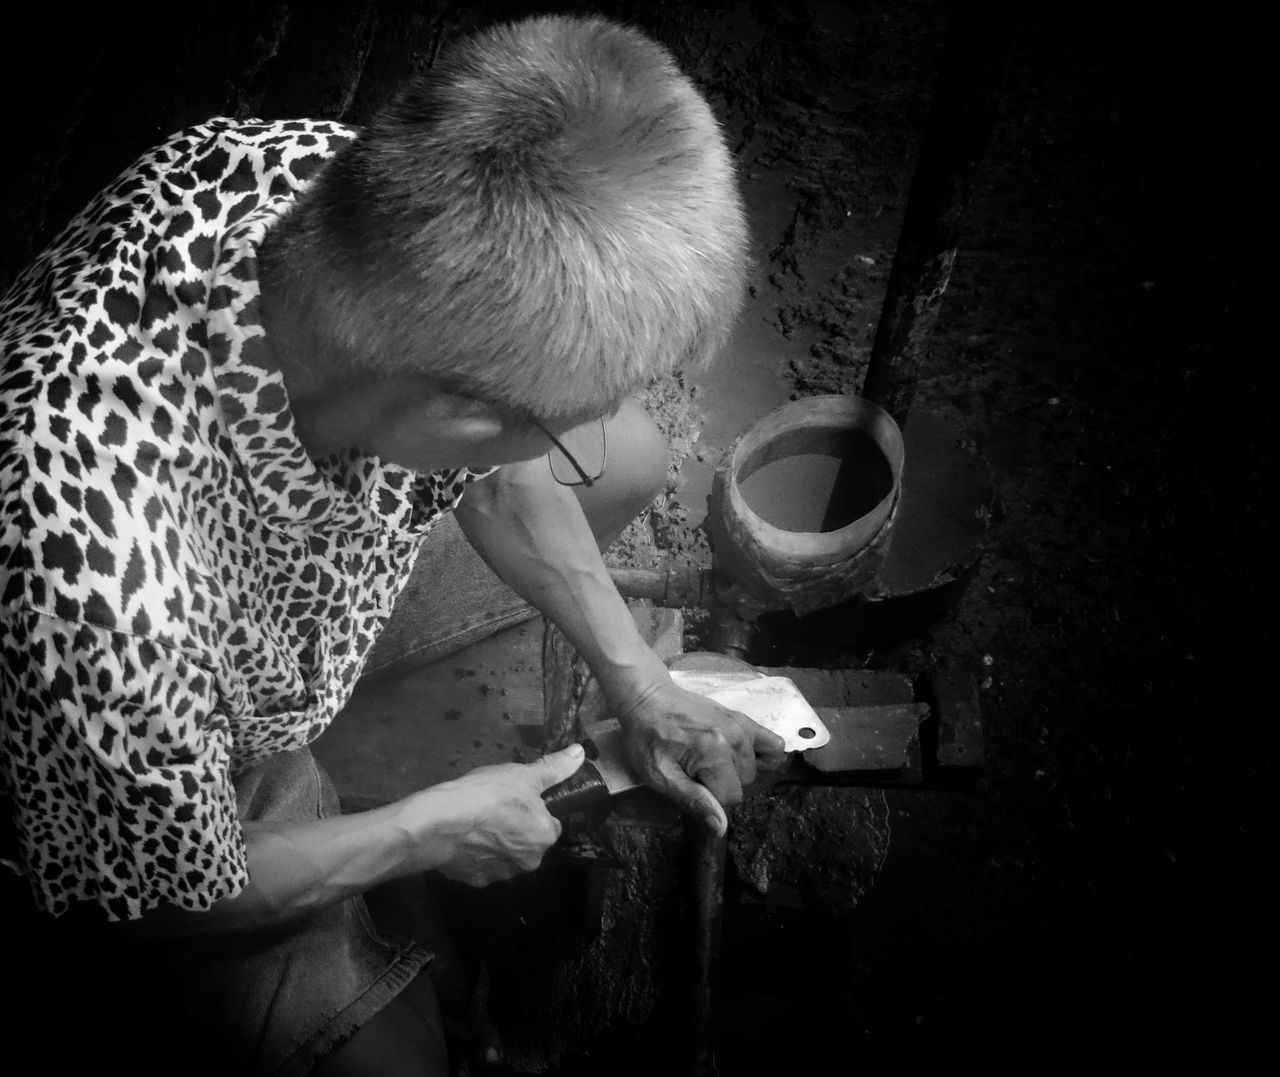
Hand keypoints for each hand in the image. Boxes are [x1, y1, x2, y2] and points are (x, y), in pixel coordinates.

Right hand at [421, 744, 583, 886]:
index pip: (550, 823)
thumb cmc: (487, 794)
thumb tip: (580, 753)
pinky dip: (474, 853)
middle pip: (528, 842)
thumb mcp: (523, 775)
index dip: (535, 809)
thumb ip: (554, 768)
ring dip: (496, 842)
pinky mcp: (474, 881)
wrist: (439, 822)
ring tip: (476, 820)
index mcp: (545, 837)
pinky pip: (480, 864)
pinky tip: (463, 837)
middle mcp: (528, 862)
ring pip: (504, 855)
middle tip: (496, 807)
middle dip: (516, 828)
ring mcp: (500, 875)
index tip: (518, 799)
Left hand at [618, 681, 786, 835]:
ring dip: (734, 769)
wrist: (648, 698)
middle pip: (743, 783)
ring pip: (753, 768)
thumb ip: (694, 801)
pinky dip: (765, 754)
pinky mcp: (743, 719)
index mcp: (713, 753)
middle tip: (694, 768)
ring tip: (707, 757)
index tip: (688, 782)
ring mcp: (741, 726)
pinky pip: (772, 743)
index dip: (708, 797)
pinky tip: (746, 755)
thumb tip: (720, 828)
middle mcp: (735, 738)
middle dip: (720, 783)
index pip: (730, 797)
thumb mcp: (660, 775)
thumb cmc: (647, 738)